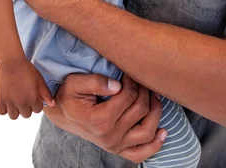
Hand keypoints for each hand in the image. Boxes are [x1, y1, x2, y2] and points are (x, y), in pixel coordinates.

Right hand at [0, 58, 55, 119]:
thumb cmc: (26, 69)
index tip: (32, 96)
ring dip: (16, 110)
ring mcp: (10, 102)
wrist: (11, 62)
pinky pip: (1, 112)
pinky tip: (7, 101)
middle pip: (26, 115)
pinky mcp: (0, 99)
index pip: (37, 110)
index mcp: (33, 99)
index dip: (36, 103)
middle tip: (24, 97)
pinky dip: (4, 108)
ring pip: (14, 116)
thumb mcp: (39, 79)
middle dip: (27, 107)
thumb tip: (52, 104)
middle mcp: (22, 103)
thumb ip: (46, 93)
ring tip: (15, 100)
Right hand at [44, 73, 165, 162]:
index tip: (128, 72)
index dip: (132, 80)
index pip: (128, 96)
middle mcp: (110, 136)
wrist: (62, 114)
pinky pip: (141, 153)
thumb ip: (96, 82)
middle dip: (144, 90)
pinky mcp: (119, 149)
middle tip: (140, 79)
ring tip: (154, 96)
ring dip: (156, 111)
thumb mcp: (75, 83)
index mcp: (100, 119)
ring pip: (147, 131)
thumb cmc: (69, 96)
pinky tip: (163, 131)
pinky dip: (155, 144)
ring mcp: (115, 145)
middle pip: (141, 110)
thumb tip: (117, 85)